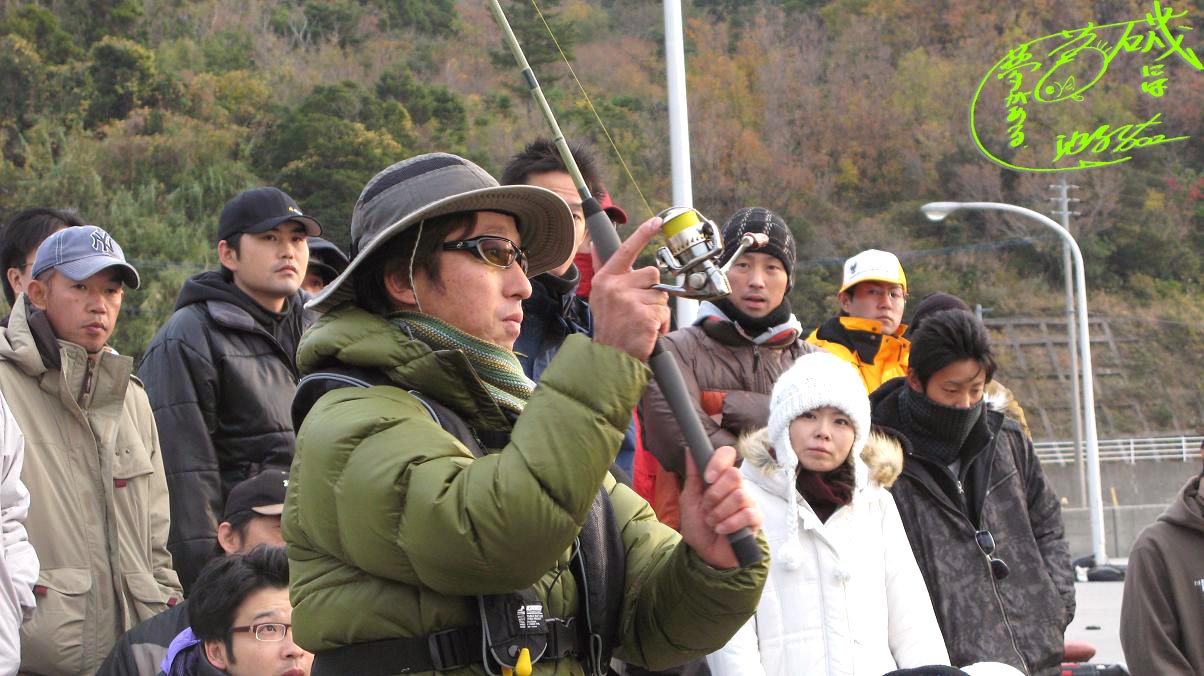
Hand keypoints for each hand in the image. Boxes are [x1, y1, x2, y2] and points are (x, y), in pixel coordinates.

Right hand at [590, 218, 670, 360]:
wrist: (608, 359)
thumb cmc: (610, 328)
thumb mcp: (601, 297)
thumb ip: (607, 271)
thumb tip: (597, 244)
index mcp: (606, 279)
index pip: (627, 250)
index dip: (643, 234)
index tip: (658, 220)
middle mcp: (616, 287)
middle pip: (652, 273)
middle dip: (652, 291)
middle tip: (638, 308)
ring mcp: (629, 301)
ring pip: (661, 294)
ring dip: (657, 310)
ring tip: (641, 322)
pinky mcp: (643, 316)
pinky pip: (664, 312)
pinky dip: (661, 324)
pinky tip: (647, 332)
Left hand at [678, 445, 761, 569]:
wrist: (704, 553)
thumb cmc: (698, 526)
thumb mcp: (689, 500)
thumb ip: (692, 476)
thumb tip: (689, 450)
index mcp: (721, 479)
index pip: (727, 454)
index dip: (718, 462)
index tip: (707, 477)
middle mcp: (737, 487)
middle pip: (735, 474)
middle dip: (714, 495)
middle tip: (707, 508)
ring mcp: (748, 503)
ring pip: (739, 496)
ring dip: (719, 512)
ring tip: (713, 522)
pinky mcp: (756, 520)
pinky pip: (748, 514)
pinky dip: (729, 523)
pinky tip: (721, 530)